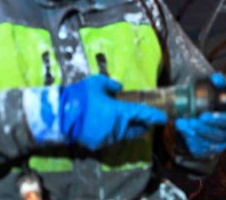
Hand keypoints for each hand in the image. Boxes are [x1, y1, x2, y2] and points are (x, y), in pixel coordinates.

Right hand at [25, 75, 166, 149]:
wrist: (62, 115)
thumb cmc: (81, 96)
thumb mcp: (95, 82)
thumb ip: (110, 84)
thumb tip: (118, 87)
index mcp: (120, 112)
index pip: (143, 114)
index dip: (154, 116)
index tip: (163, 118)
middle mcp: (118, 128)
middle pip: (136, 129)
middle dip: (142, 126)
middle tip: (145, 122)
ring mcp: (108, 138)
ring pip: (123, 135)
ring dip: (125, 129)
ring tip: (123, 122)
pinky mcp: (98, 144)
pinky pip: (109, 138)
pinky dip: (111, 132)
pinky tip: (105, 126)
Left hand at [175, 73, 225, 157]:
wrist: (200, 114)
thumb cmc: (210, 101)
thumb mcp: (215, 90)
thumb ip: (219, 83)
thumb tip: (217, 77)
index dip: (219, 118)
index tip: (203, 115)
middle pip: (219, 133)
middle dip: (204, 127)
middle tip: (191, 120)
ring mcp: (219, 141)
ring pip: (209, 140)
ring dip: (195, 132)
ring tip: (183, 122)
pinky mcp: (208, 147)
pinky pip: (200, 146)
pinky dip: (189, 138)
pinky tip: (182, 128)